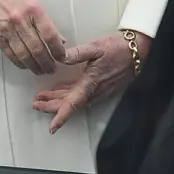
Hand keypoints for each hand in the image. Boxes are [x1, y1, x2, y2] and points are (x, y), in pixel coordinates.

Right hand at [0, 0, 66, 74]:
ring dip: (34, 66)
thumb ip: (46, 22)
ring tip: (41, 70)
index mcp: (33, 9)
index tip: (62, 57)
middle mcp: (20, 19)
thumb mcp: (34, 3)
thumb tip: (60, 41)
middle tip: (52, 69)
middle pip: (37, 48)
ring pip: (24, 54)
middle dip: (47, 62)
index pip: (50, 34)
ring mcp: (7, 28)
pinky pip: (10, 54)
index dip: (57, 49)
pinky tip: (26, 65)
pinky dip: (19, 63)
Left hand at [33, 32, 150, 132]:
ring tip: (42, 97)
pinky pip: (82, 96)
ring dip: (58, 100)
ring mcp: (99, 91)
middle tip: (35, 104)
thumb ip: (77, 53)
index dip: (61, 115)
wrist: (138, 51)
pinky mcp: (102, 87)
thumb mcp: (95, 47)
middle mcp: (95, 91)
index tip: (52, 127)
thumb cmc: (117, 48)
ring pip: (75, 101)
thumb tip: (60, 56)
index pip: (72, 103)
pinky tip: (61, 90)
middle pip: (70, 104)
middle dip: (52, 106)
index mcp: (91, 83)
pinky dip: (69, 95)